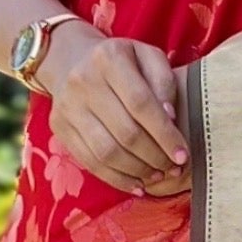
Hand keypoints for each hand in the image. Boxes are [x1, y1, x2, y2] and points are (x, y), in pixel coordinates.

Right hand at [39, 18, 187, 192]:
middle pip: (125, 132)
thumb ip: (164, 82)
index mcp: (109, 58)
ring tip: (157, 176)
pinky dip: (116, 178)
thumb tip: (170, 118)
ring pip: (106, 152)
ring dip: (137, 171)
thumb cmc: (123, 62)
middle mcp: (83, 80)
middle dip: (154, 156)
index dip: (164, 134)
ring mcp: (67, 106)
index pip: (141, 103)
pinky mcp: (59, 126)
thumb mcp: (148, 57)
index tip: (182, 155)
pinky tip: (137, 184)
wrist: (73, 60)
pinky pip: (89, 161)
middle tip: (172, 168)